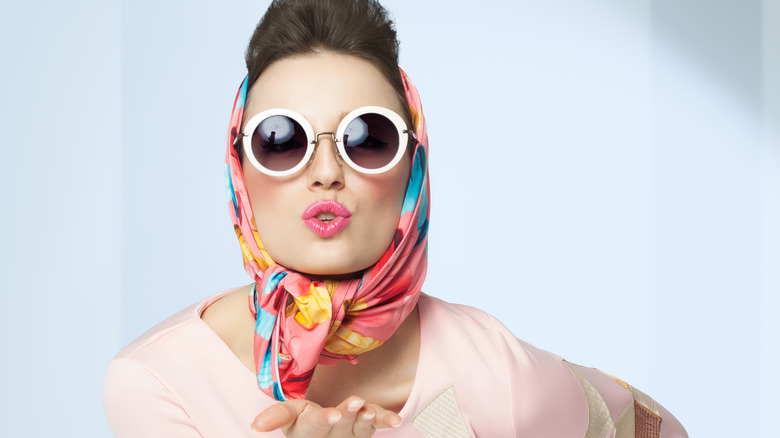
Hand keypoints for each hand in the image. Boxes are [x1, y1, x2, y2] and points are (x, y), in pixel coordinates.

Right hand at [251, 395, 401, 436]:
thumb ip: (275, 417)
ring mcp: (349, 434)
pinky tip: (395, 420)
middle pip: (338, 425)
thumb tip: (256, 427)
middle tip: (355, 402)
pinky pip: (376, 425)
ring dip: (365, 417)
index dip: (322, 420)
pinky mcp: (364, 429)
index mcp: (306, 430)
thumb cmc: (303, 420)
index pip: (312, 425)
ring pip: (358, 426)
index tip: (331, 415)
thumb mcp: (287, 415)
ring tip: (370, 408)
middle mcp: (330, 435)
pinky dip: (386, 420)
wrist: (321, 432)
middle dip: (346, 413)